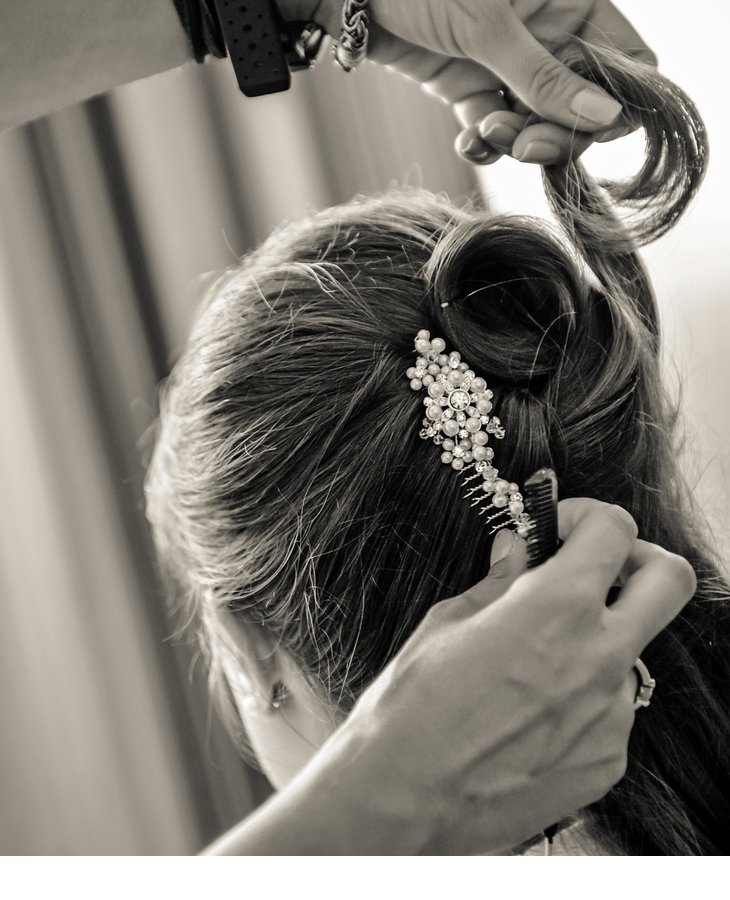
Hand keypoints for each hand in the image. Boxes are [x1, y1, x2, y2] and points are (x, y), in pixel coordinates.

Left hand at [293, 0, 654, 166]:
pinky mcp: (473, 88)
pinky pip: (496, 130)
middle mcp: (550, 34)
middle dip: (558, 133)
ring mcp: (511, 64)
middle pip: (583, 106)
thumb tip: (606, 118)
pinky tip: (466, 139)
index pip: (629, 63)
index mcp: (574, 2)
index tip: (591, 128)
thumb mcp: (488, 25)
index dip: (619, 102)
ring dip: (517, 140)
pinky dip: (484, 144)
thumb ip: (544, 76)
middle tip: (524, 146)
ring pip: (538, 125)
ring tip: (484, 130)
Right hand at [312, 498, 693, 854]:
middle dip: (636, 560)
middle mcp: (601, 658)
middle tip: (591, 570)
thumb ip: (498, 582)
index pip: (615, 529)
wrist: (401, 804)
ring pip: (631, 651)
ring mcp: (613, 716)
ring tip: (531, 665)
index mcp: (557, 609)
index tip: (557, 531)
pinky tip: (529, 715)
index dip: (586, 516)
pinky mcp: (608, 762)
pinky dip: (582, 697)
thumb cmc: (410, 709)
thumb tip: (517, 551)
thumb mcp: (446, 624)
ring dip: (596, 639)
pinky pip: (612, 710)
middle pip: (669, 579)